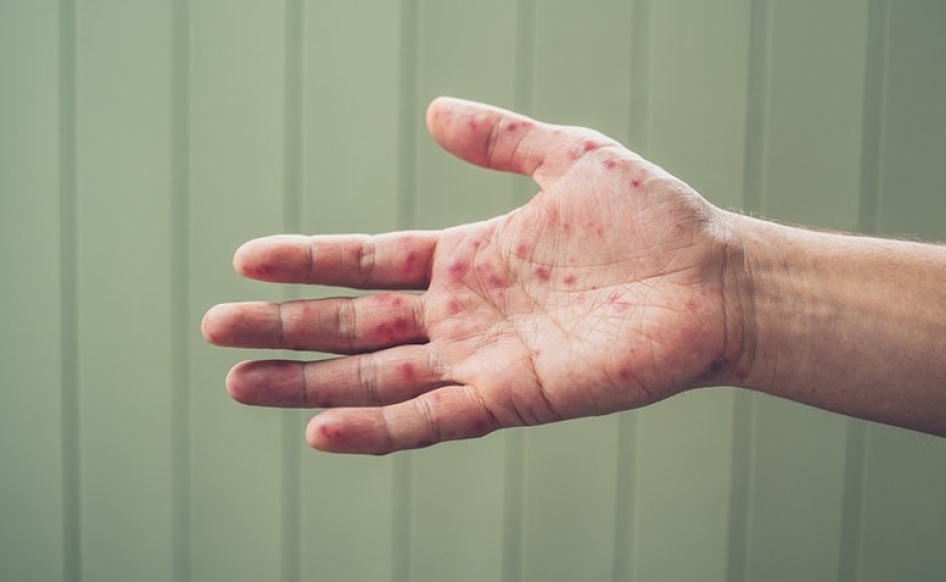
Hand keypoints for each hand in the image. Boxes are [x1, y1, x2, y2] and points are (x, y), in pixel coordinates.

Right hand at [201, 97, 741, 453]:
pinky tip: (322, 428)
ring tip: (242, 384)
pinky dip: (378, 428)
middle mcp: (466, 314)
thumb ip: (501, 139)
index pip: (370, 261)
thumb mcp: (569, 156)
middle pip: (357, 326)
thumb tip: (433, 111)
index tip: (247, 258)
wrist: (715, 280)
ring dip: (310, 385)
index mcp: (470, 258)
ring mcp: (485, 359)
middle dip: (286, 328)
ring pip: (378, 379)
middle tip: (217, 331)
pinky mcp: (516, 396)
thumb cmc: (654, 220)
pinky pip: (434, 419)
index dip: (310, 261)